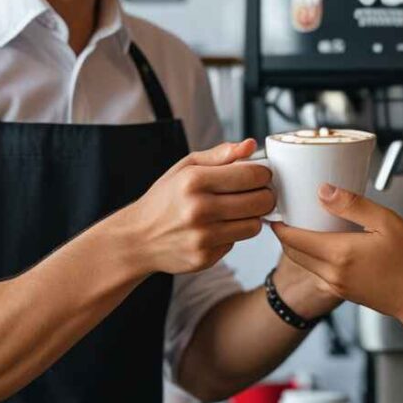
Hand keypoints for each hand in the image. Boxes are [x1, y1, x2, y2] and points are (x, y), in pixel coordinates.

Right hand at [127, 140, 273, 275]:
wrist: (137, 238)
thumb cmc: (165, 199)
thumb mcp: (185, 167)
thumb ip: (221, 155)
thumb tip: (251, 145)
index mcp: (194, 180)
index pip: (252, 175)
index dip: (263, 173)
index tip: (260, 174)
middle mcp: (198, 209)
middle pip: (260, 201)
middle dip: (265, 194)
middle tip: (257, 192)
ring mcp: (202, 237)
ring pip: (254, 225)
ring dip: (252, 216)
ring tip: (238, 210)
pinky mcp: (204, 258)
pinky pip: (237, 242)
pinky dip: (233, 234)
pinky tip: (219, 227)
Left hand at [270, 185, 402, 324]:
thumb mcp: (385, 220)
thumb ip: (352, 204)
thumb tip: (323, 191)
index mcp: (338, 253)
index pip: (293, 239)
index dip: (279, 224)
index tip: (274, 210)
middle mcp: (331, 273)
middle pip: (293, 252)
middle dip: (284, 233)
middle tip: (285, 213)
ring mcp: (336, 285)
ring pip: (303, 263)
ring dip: (296, 245)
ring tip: (301, 224)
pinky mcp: (342, 292)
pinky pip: (317, 272)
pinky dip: (310, 257)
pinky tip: (323, 243)